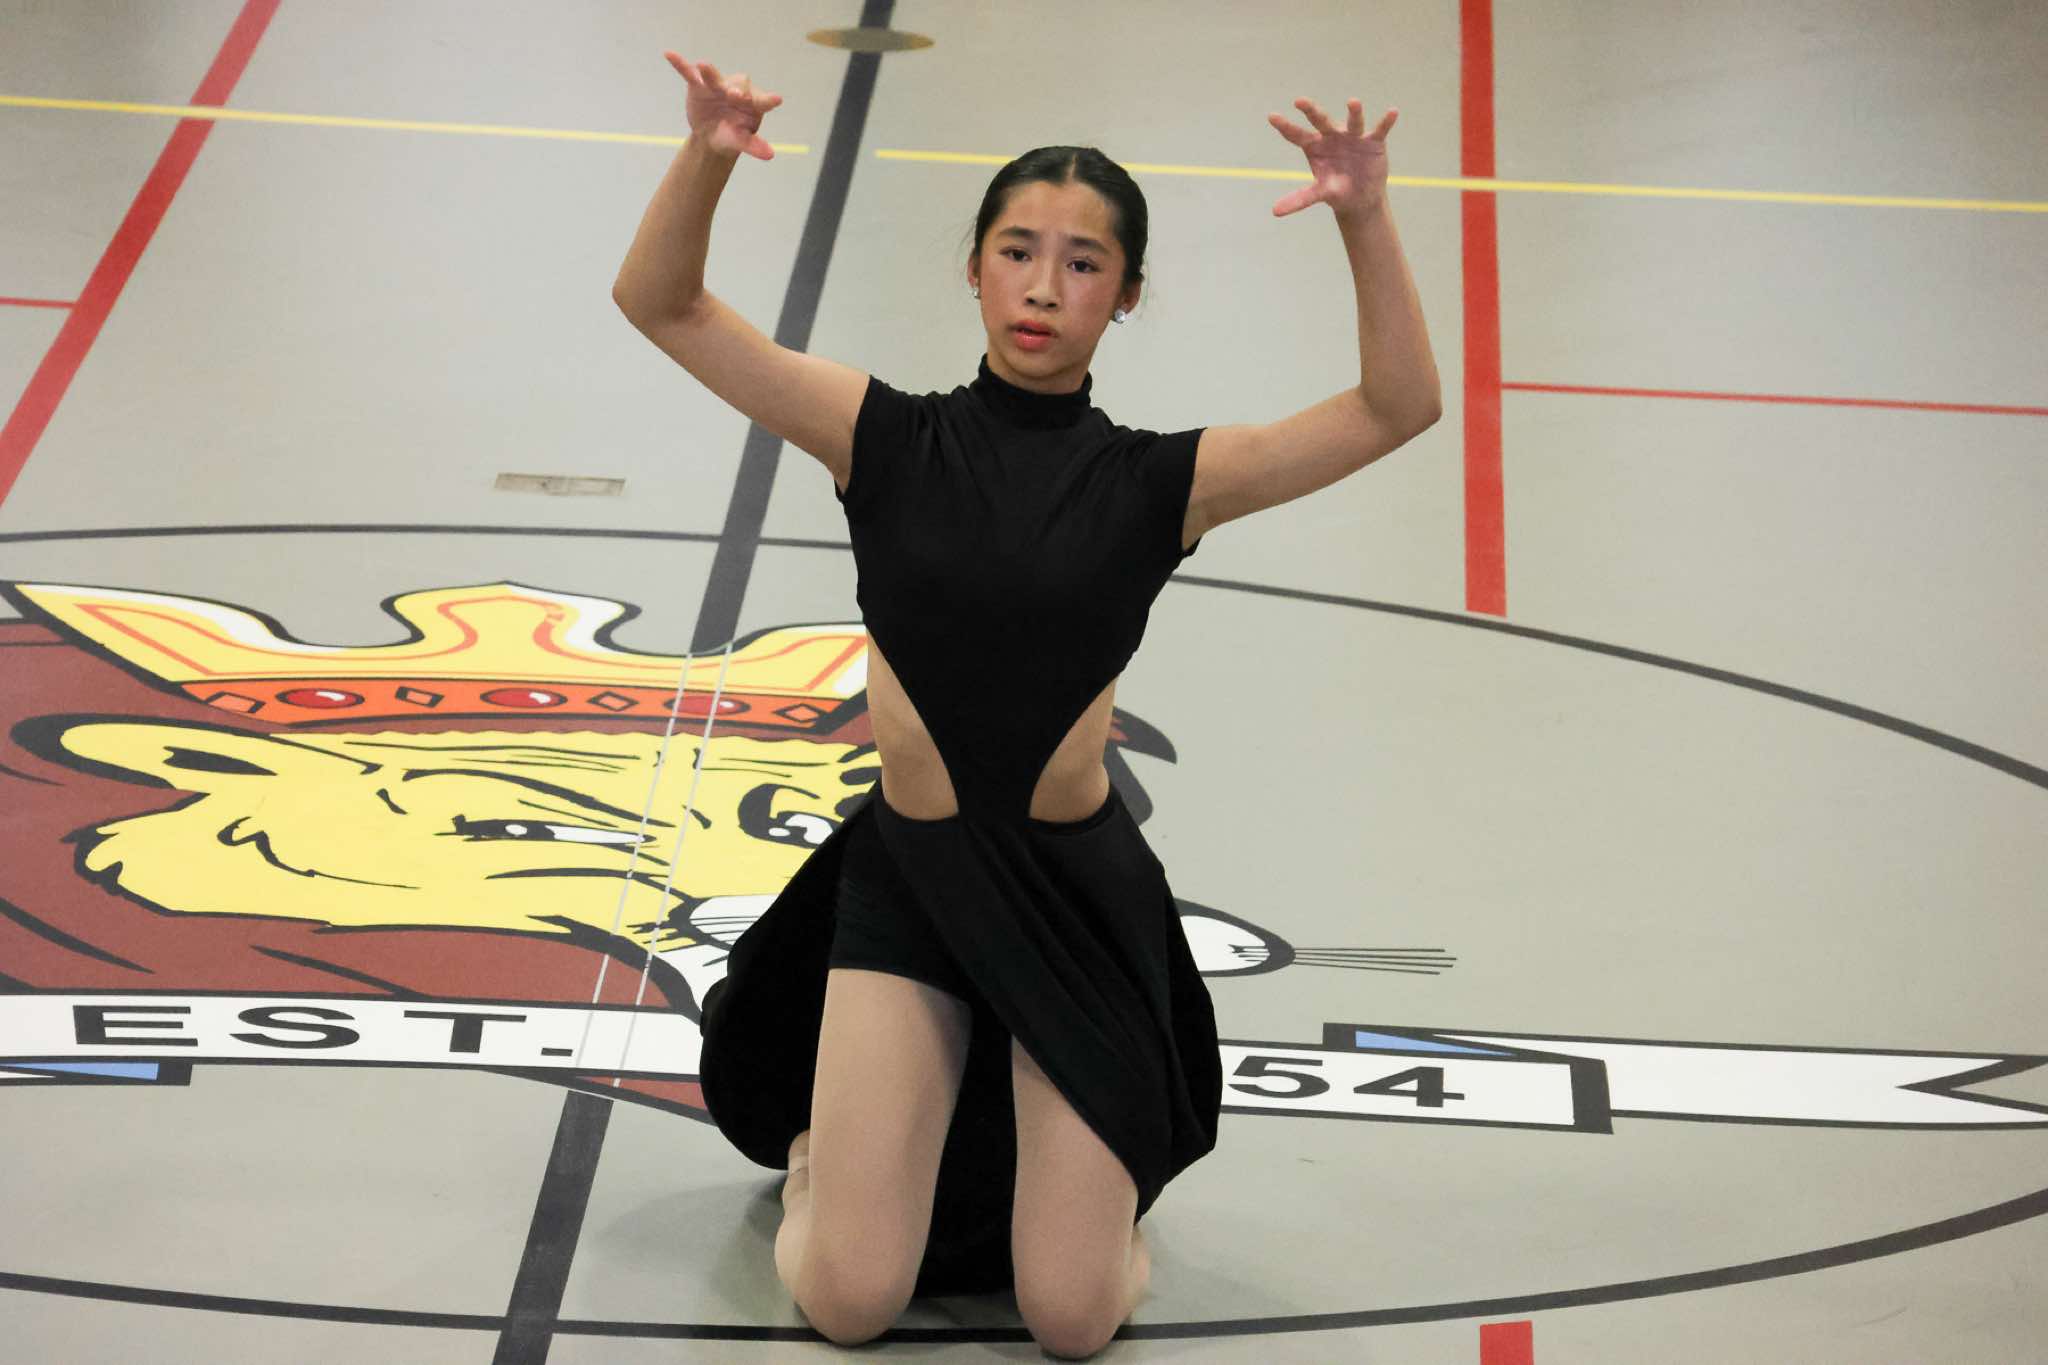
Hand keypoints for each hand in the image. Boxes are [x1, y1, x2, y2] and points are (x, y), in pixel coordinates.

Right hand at [665, 52, 781, 160]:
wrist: (710, 136)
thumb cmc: (731, 136)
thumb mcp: (740, 142)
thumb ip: (754, 146)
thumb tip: (770, 155)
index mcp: (753, 104)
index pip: (762, 101)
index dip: (767, 100)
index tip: (776, 100)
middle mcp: (737, 90)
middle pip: (739, 84)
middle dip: (737, 89)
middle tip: (734, 95)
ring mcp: (716, 86)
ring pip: (714, 76)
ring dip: (709, 72)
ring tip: (702, 66)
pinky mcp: (698, 85)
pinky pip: (689, 73)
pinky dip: (679, 64)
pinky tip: (669, 54)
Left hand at [1267, 96, 1396, 217]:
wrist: (1361, 197)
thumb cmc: (1336, 190)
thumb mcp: (1319, 193)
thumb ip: (1299, 199)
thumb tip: (1275, 212)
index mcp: (1315, 146)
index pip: (1297, 135)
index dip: (1285, 126)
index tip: (1271, 117)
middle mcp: (1332, 136)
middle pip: (1321, 121)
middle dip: (1311, 111)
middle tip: (1299, 101)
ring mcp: (1353, 136)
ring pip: (1353, 122)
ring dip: (1354, 112)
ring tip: (1353, 101)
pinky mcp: (1373, 141)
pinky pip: (1380, 129)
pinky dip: (1386, 122)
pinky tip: (1393, 112)